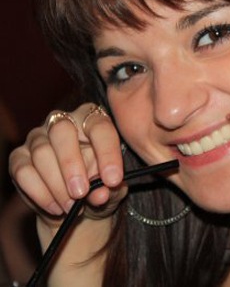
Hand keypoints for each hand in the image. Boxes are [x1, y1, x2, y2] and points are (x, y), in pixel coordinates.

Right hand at [9, 103, 126, 224]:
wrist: (75, 206)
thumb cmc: (98, 186)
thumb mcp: (110, 188)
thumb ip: (109, 188)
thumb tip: (100, 194)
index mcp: (91, 120)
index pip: (100, 127)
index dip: (108, 152)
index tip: (113, 179)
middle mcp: (63, 122)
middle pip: (62, 130)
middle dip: (71, 163)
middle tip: (82, 192)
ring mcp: (38, 137)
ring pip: (42, 153)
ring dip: (57, 185)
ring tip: (72, 206)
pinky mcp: (19, 157)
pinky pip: (23, 171)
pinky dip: (40, 193)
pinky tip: (56, 207)